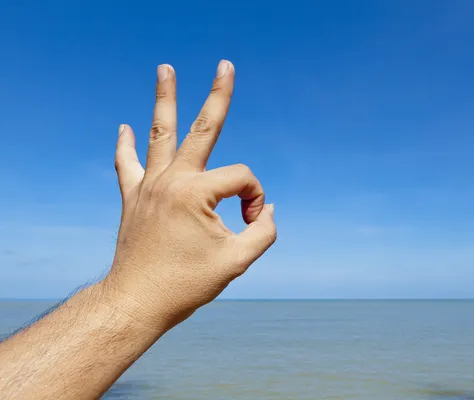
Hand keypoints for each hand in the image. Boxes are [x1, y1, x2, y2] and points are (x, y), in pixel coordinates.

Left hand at [105, 61, 275, 329]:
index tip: (248, 226)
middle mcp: (171, 180)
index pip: (242, 180)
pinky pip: (127, 164)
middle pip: (202, 128)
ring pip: (159, 133)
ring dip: (165, 100)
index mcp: (196, 193)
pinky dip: (126, 145)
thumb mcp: (238, 261)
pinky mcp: (134, 197)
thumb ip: (264, 231)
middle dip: (219, 96)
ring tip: (165, 69)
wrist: (136, 302)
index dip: (254, 201)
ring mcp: (148, 185)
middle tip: (226, 65)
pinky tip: (125, 127)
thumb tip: (266, 208)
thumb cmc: (187, 284)